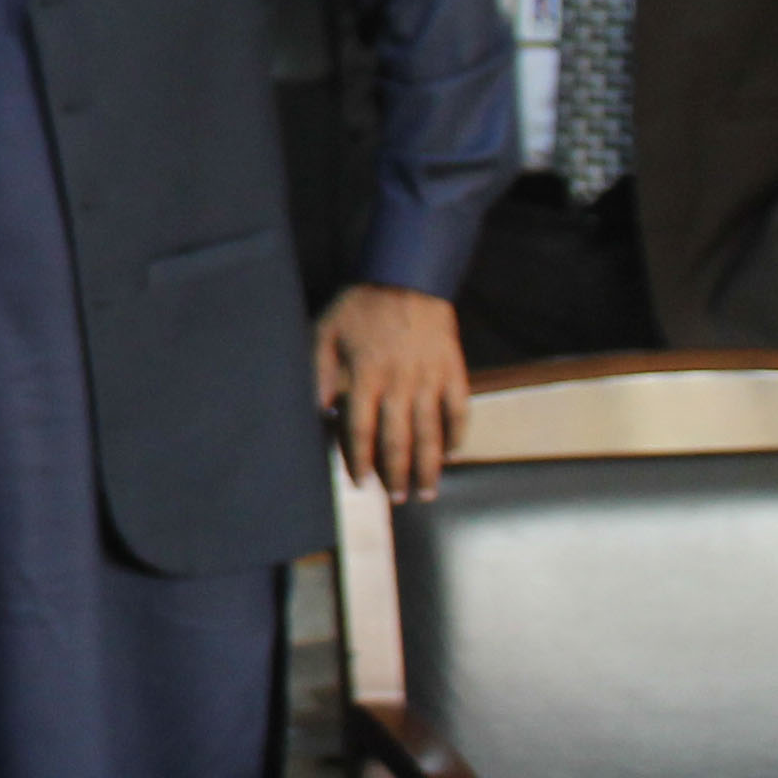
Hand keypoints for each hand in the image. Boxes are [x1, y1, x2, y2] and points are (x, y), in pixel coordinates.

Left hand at [316, 283, 468, 501]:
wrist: (406, 278)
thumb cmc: (360, 307)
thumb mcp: (325, 333)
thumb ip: (318, 374)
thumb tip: (318, 413)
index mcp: (365, 376)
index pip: (360, 430)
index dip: (359, 460)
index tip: (360, 482)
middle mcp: (399, 383)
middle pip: (398, 440)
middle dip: (396, 474)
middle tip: (396, 498)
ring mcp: (430, 378)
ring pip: (431, 433)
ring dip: (428, 467)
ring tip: (424, 493)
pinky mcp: (453, 371)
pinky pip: (459, 411)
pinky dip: (457, 435)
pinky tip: (452, 455)